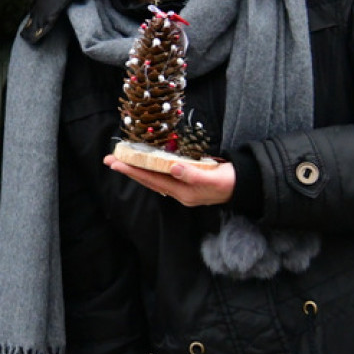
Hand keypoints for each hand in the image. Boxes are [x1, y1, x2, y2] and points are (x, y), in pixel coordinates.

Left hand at [103, 155, 235, 206]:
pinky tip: (143, 167)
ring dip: (136, 170)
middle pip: (148, 180)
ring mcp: (182, 190)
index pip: (152, 179)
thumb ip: (192, 174)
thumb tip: (172, 167)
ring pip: (153, 179)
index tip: (117, 162)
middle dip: (129, 170)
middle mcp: (178, 193)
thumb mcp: (212, 178)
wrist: (243, 186)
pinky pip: (162, 178)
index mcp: (183, 192)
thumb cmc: (229, 181)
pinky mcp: (186, 184)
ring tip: (120, 162)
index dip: (134, 170)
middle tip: (109, 160)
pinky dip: (150, 171)